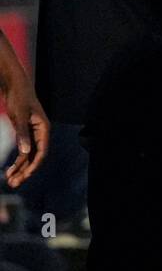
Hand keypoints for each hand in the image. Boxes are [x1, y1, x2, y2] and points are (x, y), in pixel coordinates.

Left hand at [2, 74, 49, 188]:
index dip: (33, 167)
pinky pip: (24, 151)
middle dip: (25, 172)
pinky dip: (18, 162)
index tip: (23, 178)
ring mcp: (33, 133)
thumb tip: (24, 153)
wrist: (15, 85)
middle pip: (36, 157)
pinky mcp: (26, 133)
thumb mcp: (19, 116)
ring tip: (10, 181)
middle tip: (13, 184)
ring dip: (20, 169)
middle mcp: (41, 133)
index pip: (41, 152)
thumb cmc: (18, 98)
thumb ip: (22, 134)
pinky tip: (10, 170)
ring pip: (29, 156)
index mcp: (44, 128)